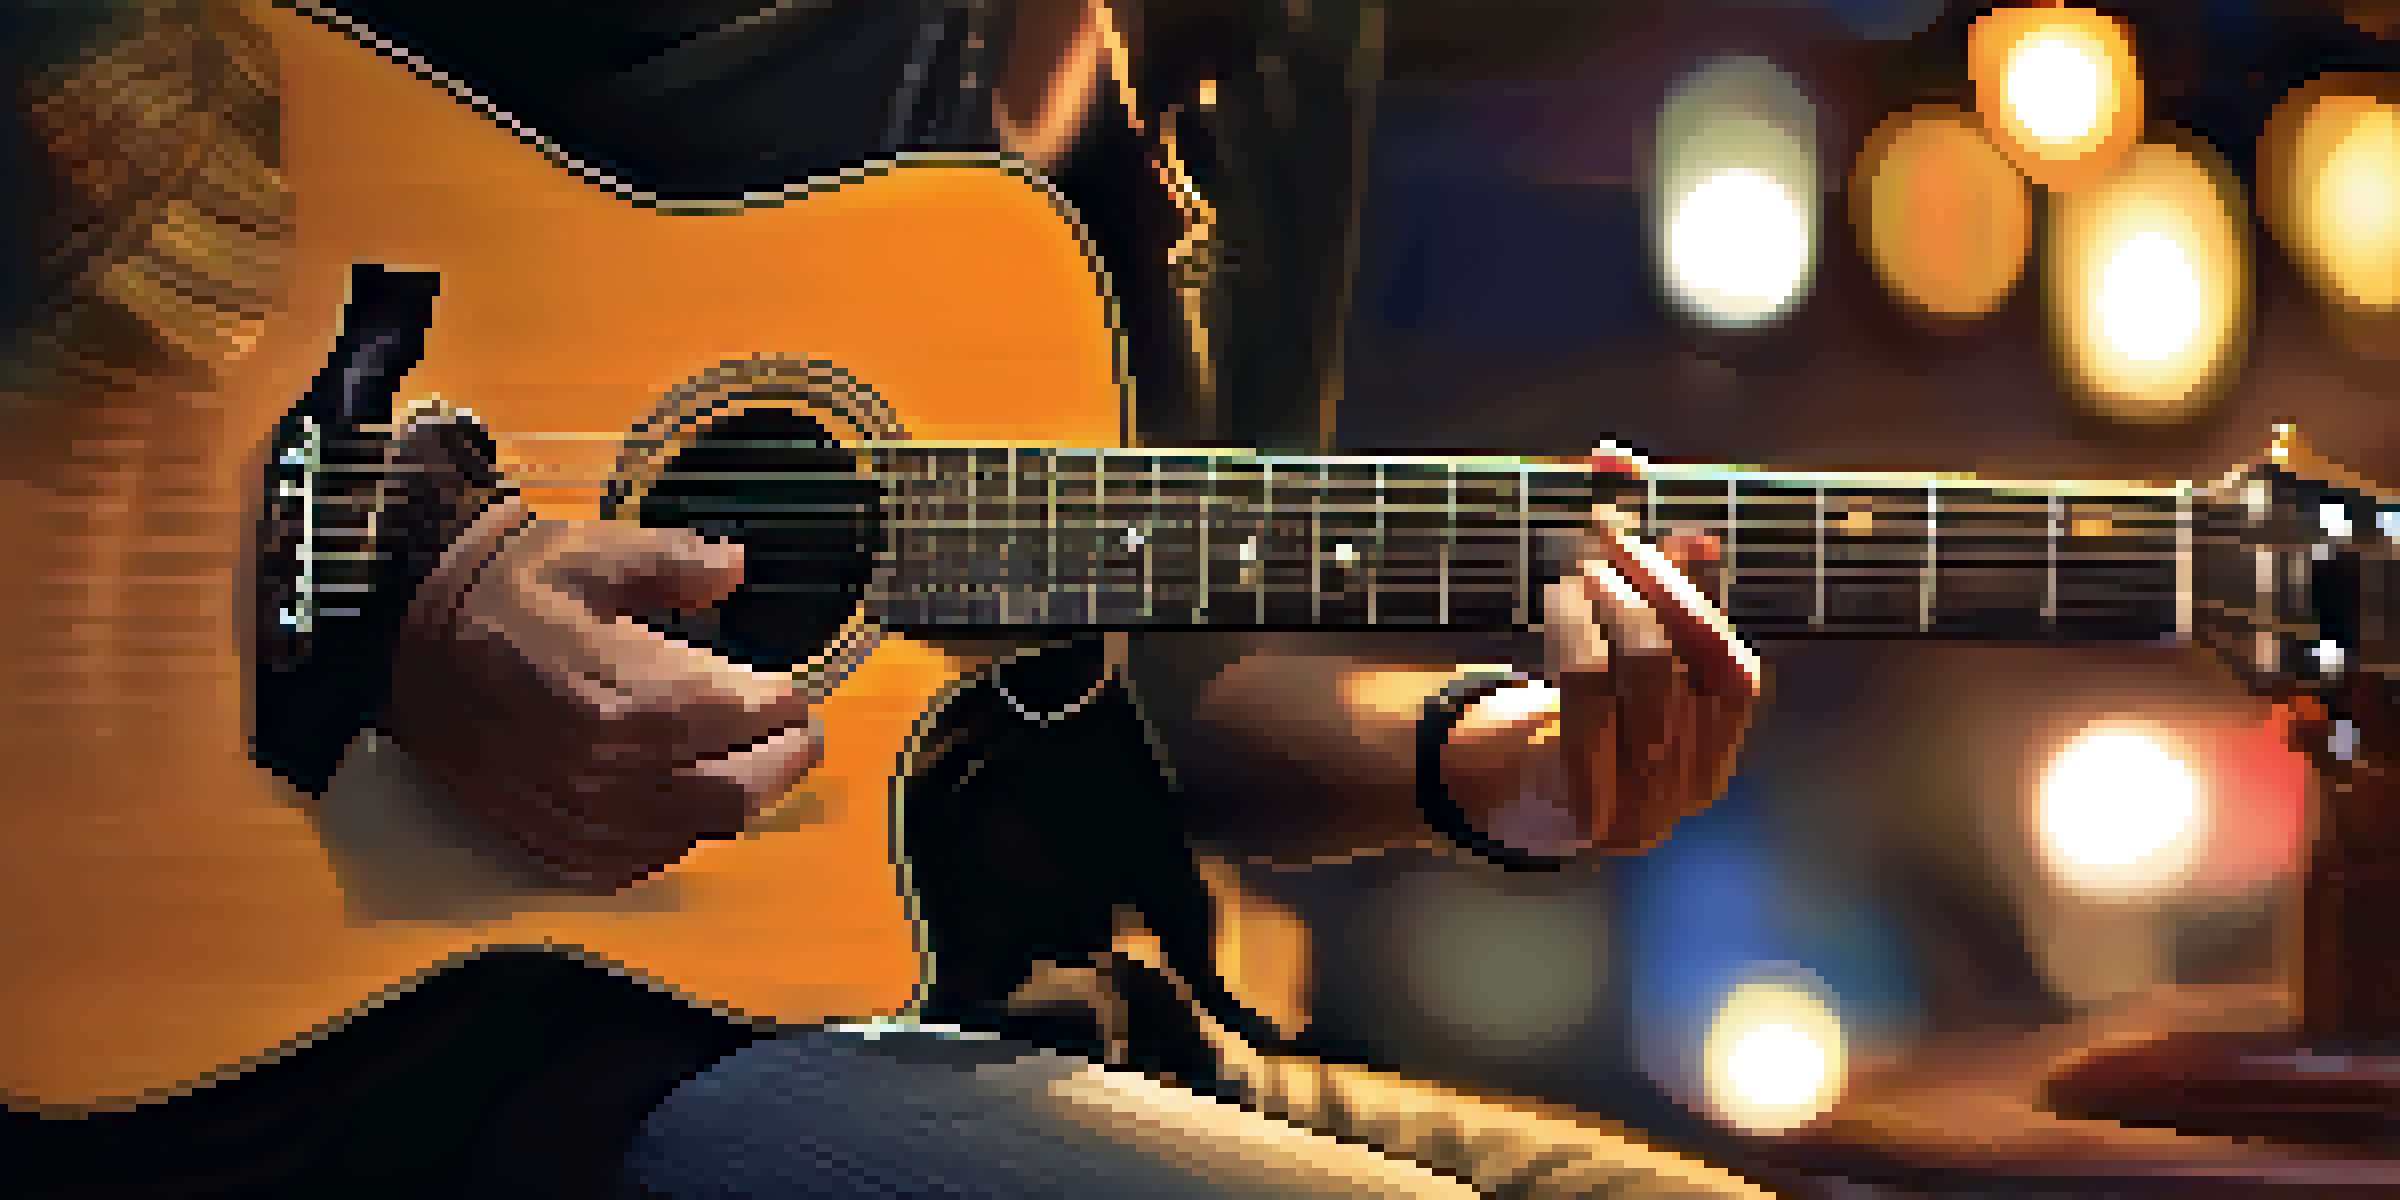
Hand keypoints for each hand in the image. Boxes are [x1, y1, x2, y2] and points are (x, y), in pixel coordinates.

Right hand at [383, 499, 822, 891]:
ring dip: (739, 798)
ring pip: (697, 832)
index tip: (793, 688)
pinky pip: (639, 862)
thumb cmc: (500, 593)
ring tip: (758, 765)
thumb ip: (680, 563)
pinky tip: (692, 806)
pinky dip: (679, 837)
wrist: (404, 635)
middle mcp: (606, 773)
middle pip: (737, 789)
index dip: (782, 703)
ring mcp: (576, 816)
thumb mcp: (597, 553)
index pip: (743, 719)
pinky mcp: (549, 840)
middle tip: (800, 733)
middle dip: (782, 759)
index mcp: (627, 700)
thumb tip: (736, 567)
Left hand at [1441, 450, 1763, 855]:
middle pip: (1682, 660)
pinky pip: (1583, 691)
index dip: (1695, 598)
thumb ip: (1656, 587)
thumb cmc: (1581, 717)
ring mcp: (1642, 805)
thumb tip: (1681, 522)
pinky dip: (1573, 630)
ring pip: (1632, 668)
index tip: (1655, 539)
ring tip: (1577, 575)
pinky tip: (1559, 603)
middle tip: (1603, 540)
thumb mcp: (1624, 651)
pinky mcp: (1584, 806)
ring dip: (1603, 604)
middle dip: (1645, 585)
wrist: (1512, 797)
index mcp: (1716, 752)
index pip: (1733, 673)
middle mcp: (1692, 786)